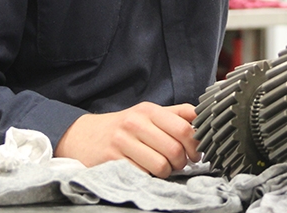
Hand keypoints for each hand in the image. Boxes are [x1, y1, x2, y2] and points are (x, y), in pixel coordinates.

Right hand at [54, 102, 199, 177]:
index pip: (184, 127)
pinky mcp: (113, 160)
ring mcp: (123, 142)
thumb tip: (203, 117)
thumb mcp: (147, 114)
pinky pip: (143, 175)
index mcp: (149, 110)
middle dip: (182, 163)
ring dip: (166, 172)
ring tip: (161, 168)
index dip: (195, 145)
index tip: (195, 153)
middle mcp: (135, 123)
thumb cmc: (123, 127)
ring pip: (161, 166)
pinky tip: (143, 170)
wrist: (83, 135)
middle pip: (174, 149)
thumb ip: (176, 114)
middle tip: (178, 164)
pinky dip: (148, 177)